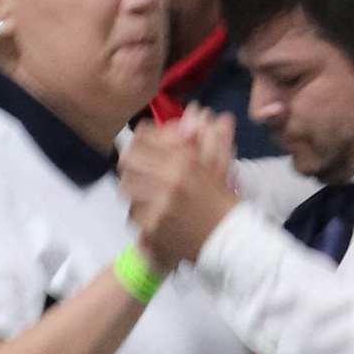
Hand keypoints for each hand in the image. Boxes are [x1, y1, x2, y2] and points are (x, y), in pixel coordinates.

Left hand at [120, 107, 237, 271]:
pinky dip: (139, 212)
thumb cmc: (222, 201)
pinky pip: (132, 214)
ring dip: (134, 188)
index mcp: (184, 162)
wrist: (227, 241)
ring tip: (147, 192)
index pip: (141, 140)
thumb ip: (200, 139)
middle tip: (140, 170)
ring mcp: (158, 206)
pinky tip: (152, 214)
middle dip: (132, 165)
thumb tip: (195, 112)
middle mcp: (168, 182)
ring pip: (127, 189)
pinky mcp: (151, 229)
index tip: (141, 143)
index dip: (139, 140)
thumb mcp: (215, 165)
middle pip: (127, 163)